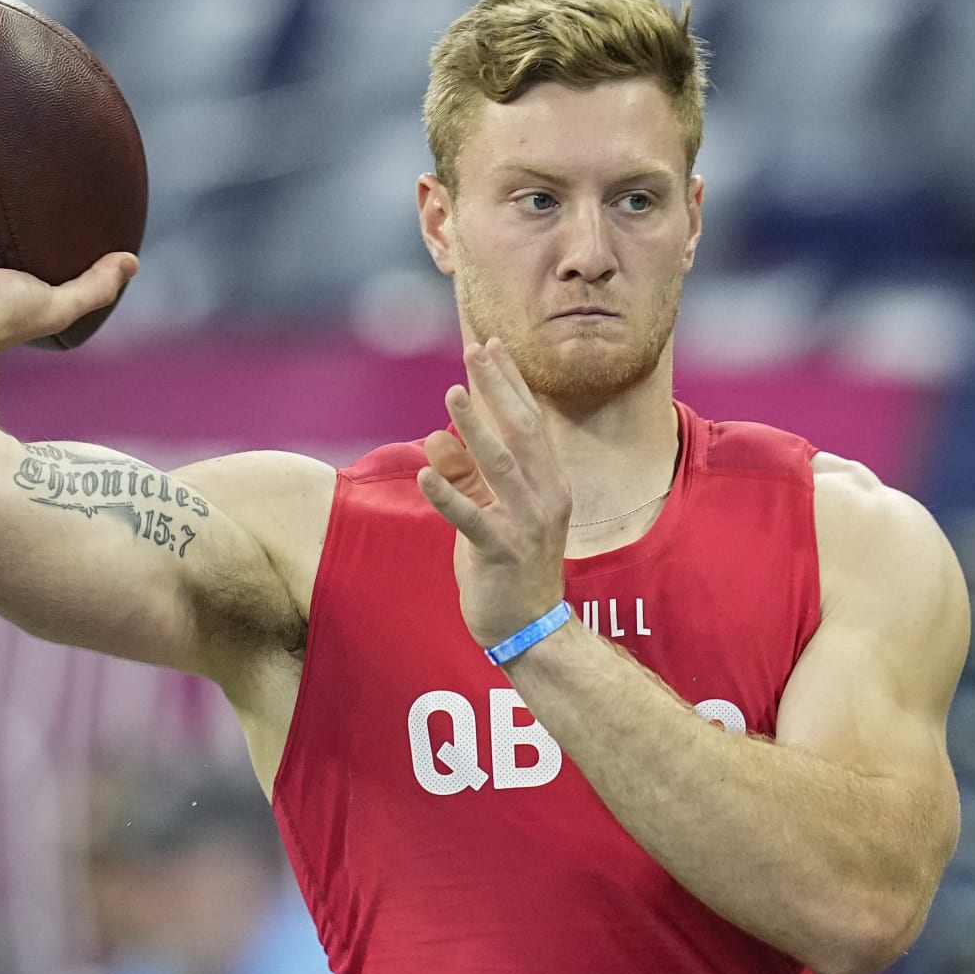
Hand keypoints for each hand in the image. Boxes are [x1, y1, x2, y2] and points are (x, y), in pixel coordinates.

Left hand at [417, 339, 570, 646]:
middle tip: (476, 351)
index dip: (510, 383)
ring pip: (499, 466)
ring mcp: (526, 523)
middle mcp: (545, 496)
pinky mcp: (501, 551)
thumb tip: (436, 437)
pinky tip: (425, 473)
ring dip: (475, 427)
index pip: (529, 422)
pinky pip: (471, 519)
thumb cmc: (509, 565)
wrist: (530, 626)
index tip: (493, 347)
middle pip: (521, 431)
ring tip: (453, 394)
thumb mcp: (489, 512)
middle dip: (497, 388)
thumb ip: (465, 476)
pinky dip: (448, 495)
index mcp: (548, 482)